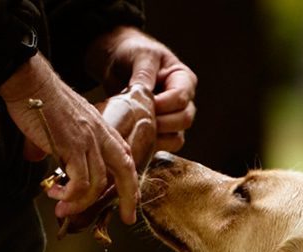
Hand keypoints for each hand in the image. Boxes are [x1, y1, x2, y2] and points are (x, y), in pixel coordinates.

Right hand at [0, 54, 138, 223]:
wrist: (28, 81)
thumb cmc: (39, 99)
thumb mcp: (63, 121)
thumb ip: (63, 142)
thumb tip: (46, 161)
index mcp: (100, 127)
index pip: (125, 155)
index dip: (131, 179)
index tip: (131, 198)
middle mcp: (99, 134)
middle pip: (125, 171)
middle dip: (129, 199)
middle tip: (127, 218)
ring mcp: (87, 141)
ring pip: (98, 184)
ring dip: (81, 203)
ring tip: (63, 207)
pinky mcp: (71, 147)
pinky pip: (80, 183)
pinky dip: (69, 196)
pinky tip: (54, 194)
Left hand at [85, 26, 196, 152]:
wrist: (117, 62)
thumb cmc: (133, 52)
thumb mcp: (140, 55)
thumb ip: (145, 73)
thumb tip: (145, 93)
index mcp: (183, 79)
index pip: (182, 98)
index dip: (163, 104)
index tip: (143, 101)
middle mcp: (184, 102)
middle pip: (184, 120)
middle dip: (160, 122)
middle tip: (137, 117)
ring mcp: (174, 119)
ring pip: (177, 138)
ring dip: (157, 137)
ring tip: (135, 127)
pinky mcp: (162, 133)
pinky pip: (164, 147)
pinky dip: (151, 146)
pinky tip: (135, 137)